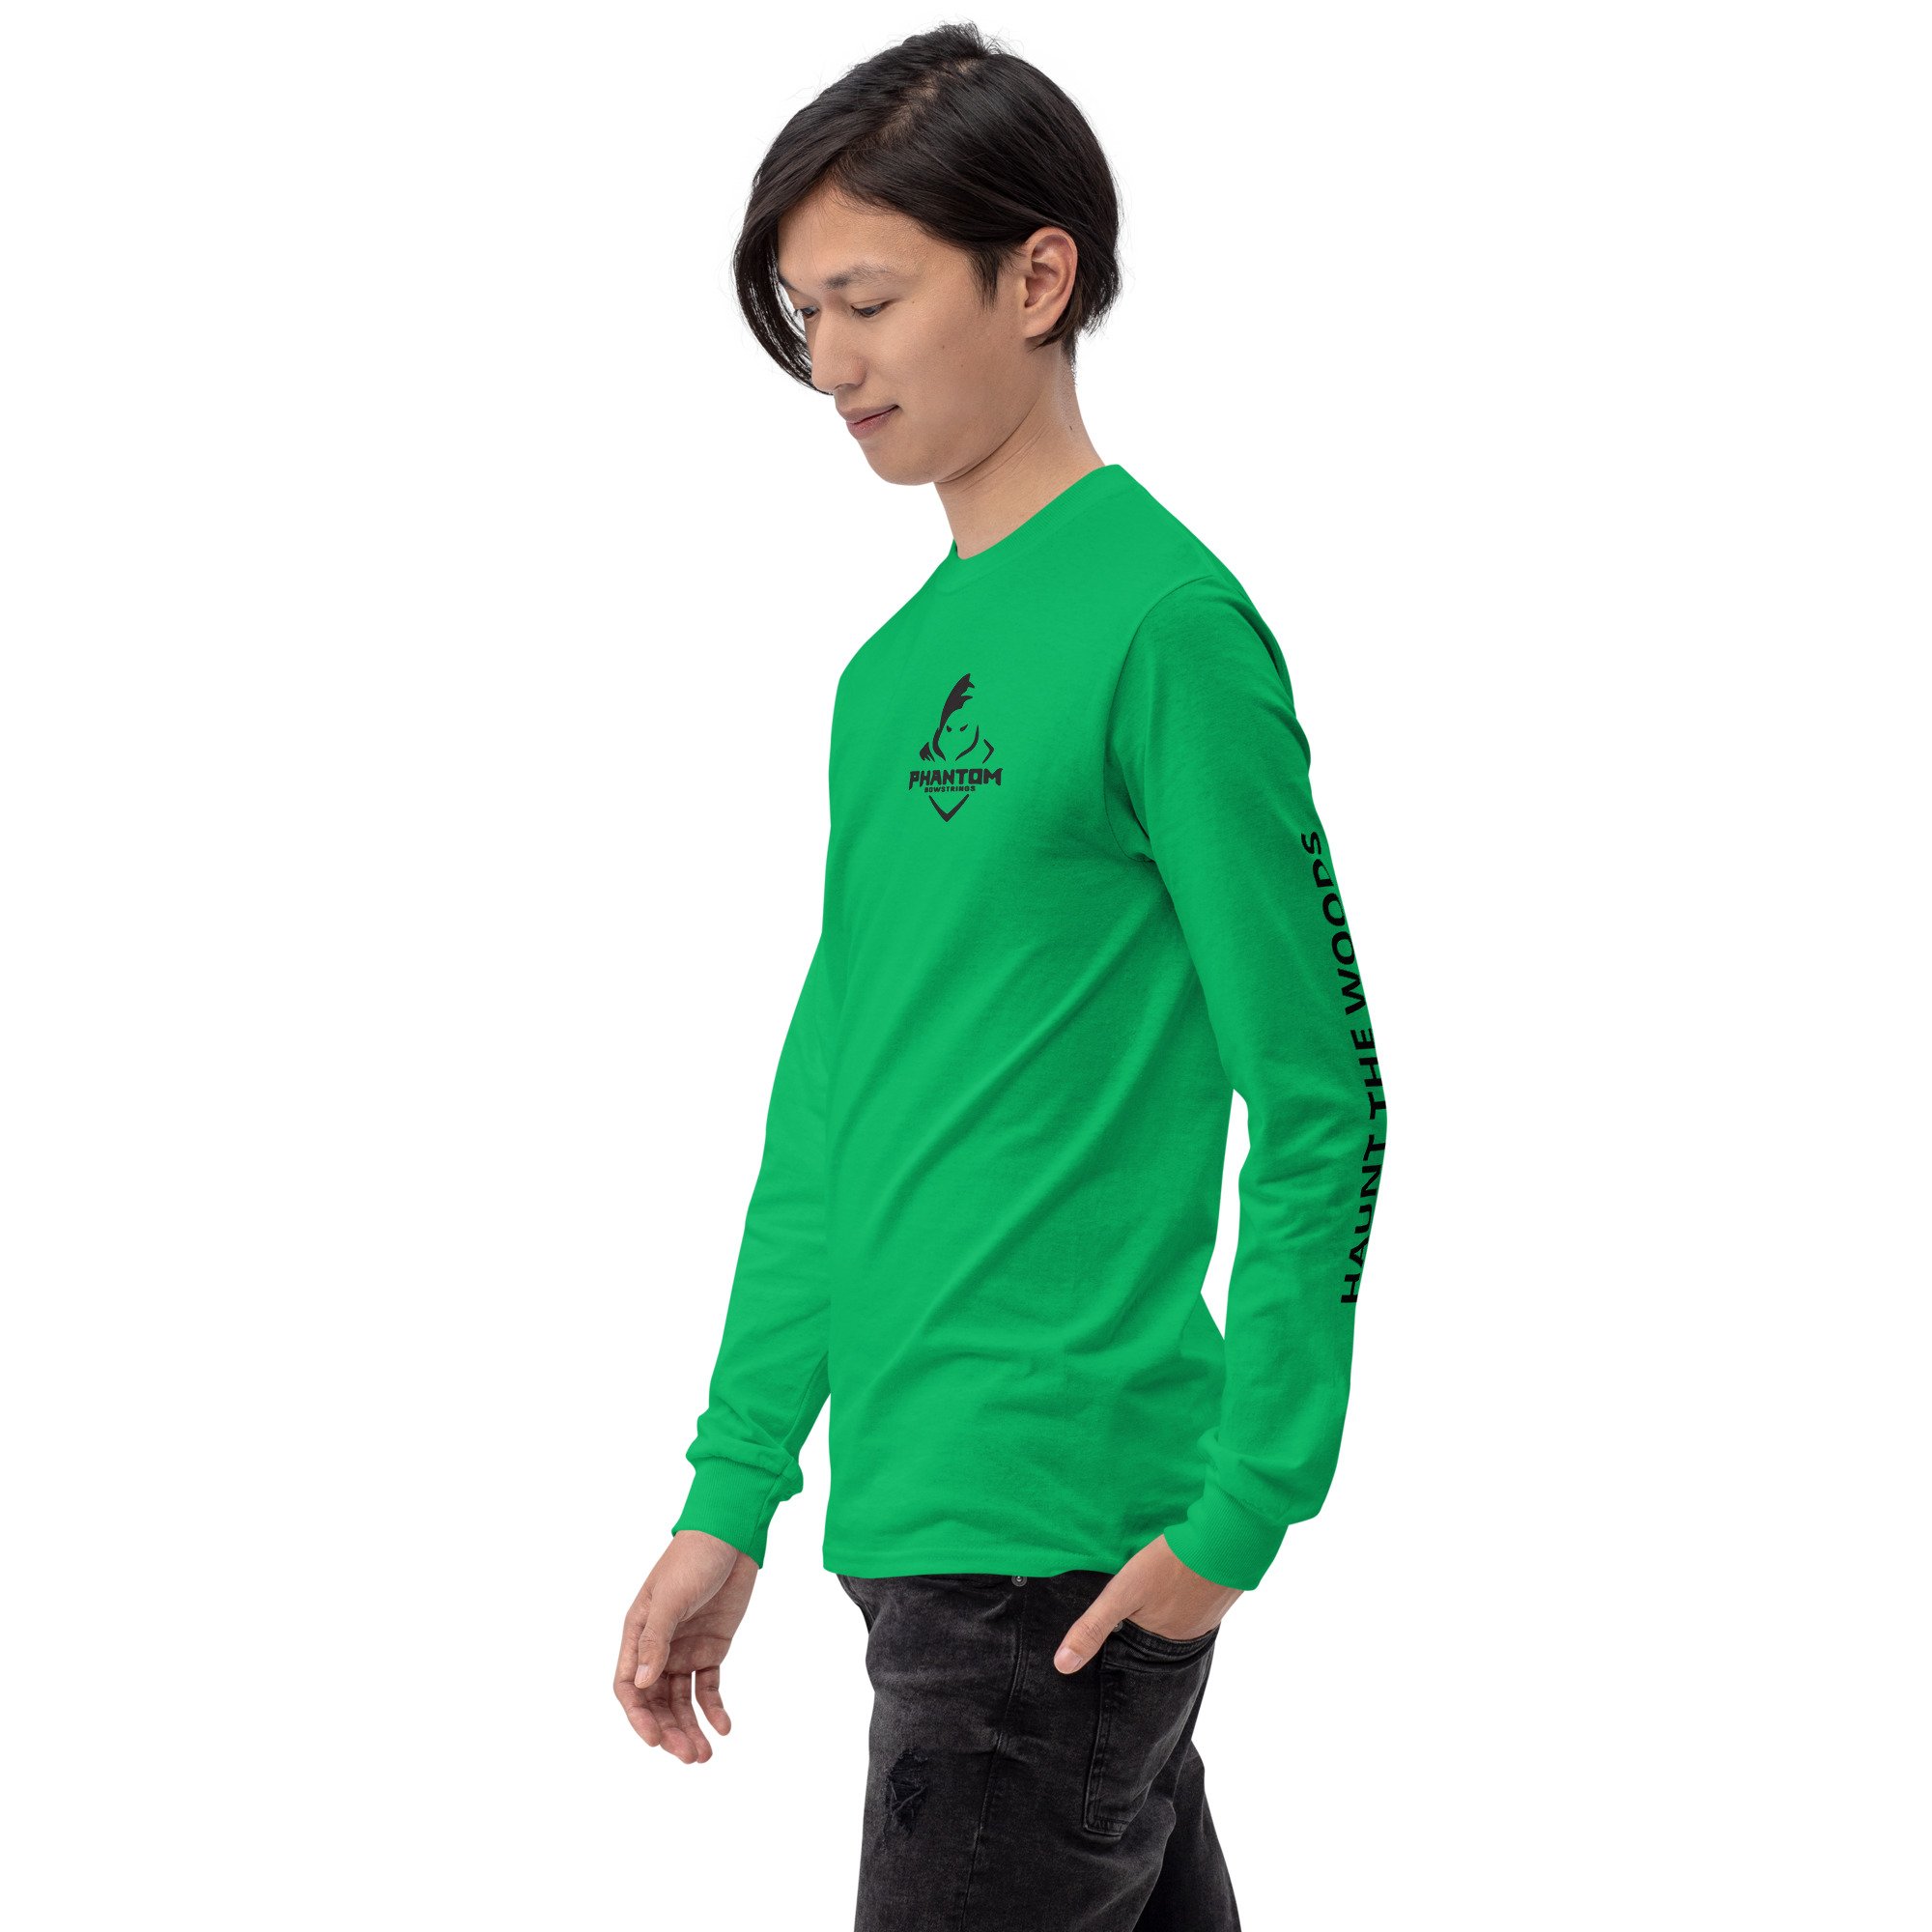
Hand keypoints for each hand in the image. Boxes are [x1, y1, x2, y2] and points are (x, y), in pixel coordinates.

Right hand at [612, 1530, 757, 1762]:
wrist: (731, 1536)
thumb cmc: (693, 1558)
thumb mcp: (672, 1597)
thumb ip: (656, 1639)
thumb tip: (642, 1684)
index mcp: (638, 1633)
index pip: (629, 1686)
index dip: (638, 1716)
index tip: (655, 1740)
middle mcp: (658, 1647)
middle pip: (656, 1701)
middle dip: (669, 1731)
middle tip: (689, 1757)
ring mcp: (684, 1650)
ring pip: (681, 1701)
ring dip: (691, 1728)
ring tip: (705, 1755)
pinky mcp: (711, 1649)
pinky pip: (708, 1687)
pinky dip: (714, 1709)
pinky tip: (724, 1727)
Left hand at [1052, 1535, 1243, 1673]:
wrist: (1227, 1537)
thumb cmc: (1170, 1566)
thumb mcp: (1122, 1594)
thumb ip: (1093, 1627)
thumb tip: (1062, 1666)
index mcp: (1164, 1638)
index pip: (1137, 1643)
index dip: (1127, 1629)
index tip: (1119, 1617)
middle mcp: (1189, 1633)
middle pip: (1160, 1627)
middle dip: (1149, 1615)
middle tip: (1141, 1594)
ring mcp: (1210, 1611)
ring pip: (1181, 1610)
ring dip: (1171, 1599)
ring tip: (1160, 1583)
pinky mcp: (1222, 1589)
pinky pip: (1200, 1594)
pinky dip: (1190, 1585)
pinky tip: (1184, 1570)